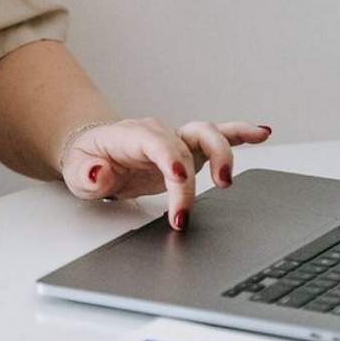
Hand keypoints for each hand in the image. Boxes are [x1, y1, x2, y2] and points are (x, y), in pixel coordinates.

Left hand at [59, 118, 272, 230]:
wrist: (93, 152)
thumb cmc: (87, 160)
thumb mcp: (76, 171)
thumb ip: (87, 174)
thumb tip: (100, 173)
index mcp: (130, 135)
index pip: (156, 143)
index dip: (170, 159)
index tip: (179, 179)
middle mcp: (157, 133)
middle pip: (185, 143)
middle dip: (194, 174)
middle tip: (191, 207)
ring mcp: (175, 140)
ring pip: (206, 135)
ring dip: (223, 153)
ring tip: (228, 180)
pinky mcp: (188, 151)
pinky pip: (218, 137)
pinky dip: (241, 134)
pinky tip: (262, 133)